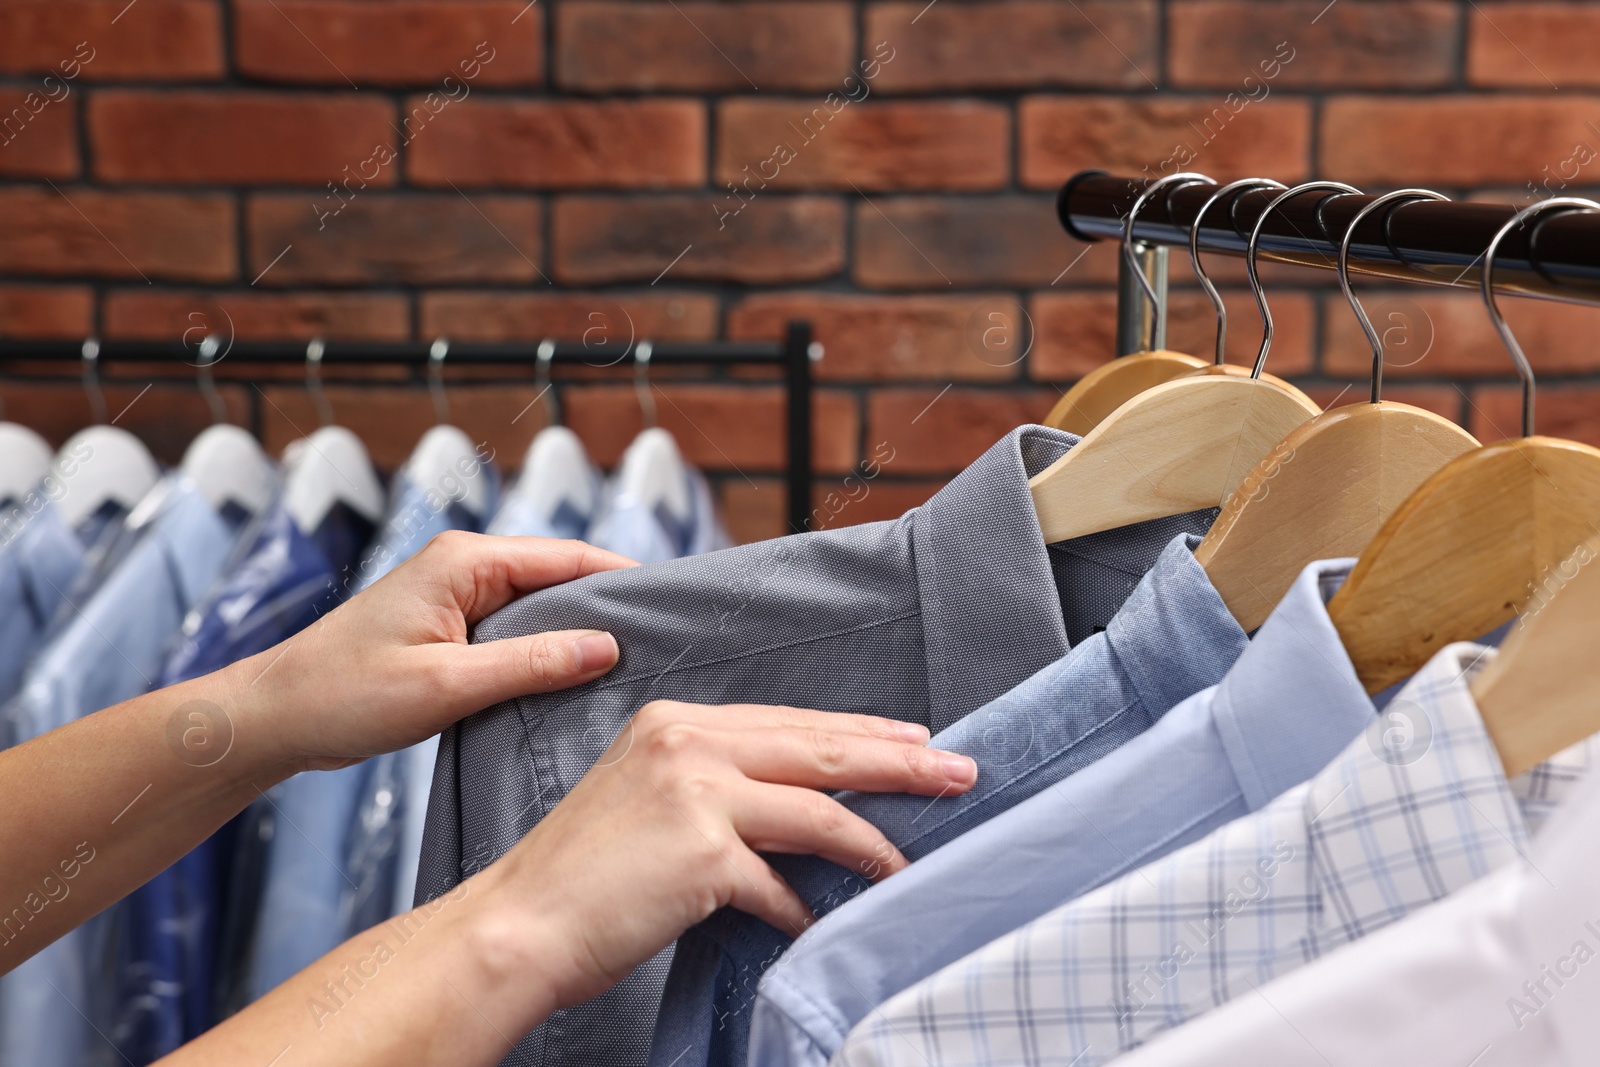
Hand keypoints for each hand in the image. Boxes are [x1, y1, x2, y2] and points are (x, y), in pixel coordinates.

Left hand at [223, 532, 635, 775]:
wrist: (273, 719)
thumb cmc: (343, 696)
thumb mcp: (447, 684)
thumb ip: (532, 663)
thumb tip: (608, 646)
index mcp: (465, 561)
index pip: (568, 558)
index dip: (623, 580)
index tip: (674, 607)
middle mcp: (464, 568)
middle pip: (559, 579)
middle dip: (607, 609)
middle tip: (664, 646)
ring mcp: (455, 599)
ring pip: (538, 609)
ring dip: (576, 635)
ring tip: (631, 667)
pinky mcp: (448, 631)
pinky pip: (514, 633)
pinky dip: (544, 653)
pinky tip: (571, 684)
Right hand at [469, 701, 979, 1008]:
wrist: (516, 925)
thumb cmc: (580, 876)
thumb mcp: (646, 800)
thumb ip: (716, 788)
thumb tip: (798, 809)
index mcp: (674, 724)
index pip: (790, 721)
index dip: (858, 731)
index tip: (913, 738)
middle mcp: (686, 743)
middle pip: (820, 747)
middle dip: (899, 760)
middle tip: (958, 769)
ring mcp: (695, 794)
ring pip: (817, 809)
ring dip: (874, 839)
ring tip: (912, 858)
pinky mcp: (702, 852)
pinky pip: (780, 884)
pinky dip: (804, 908)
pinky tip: (820, 924)